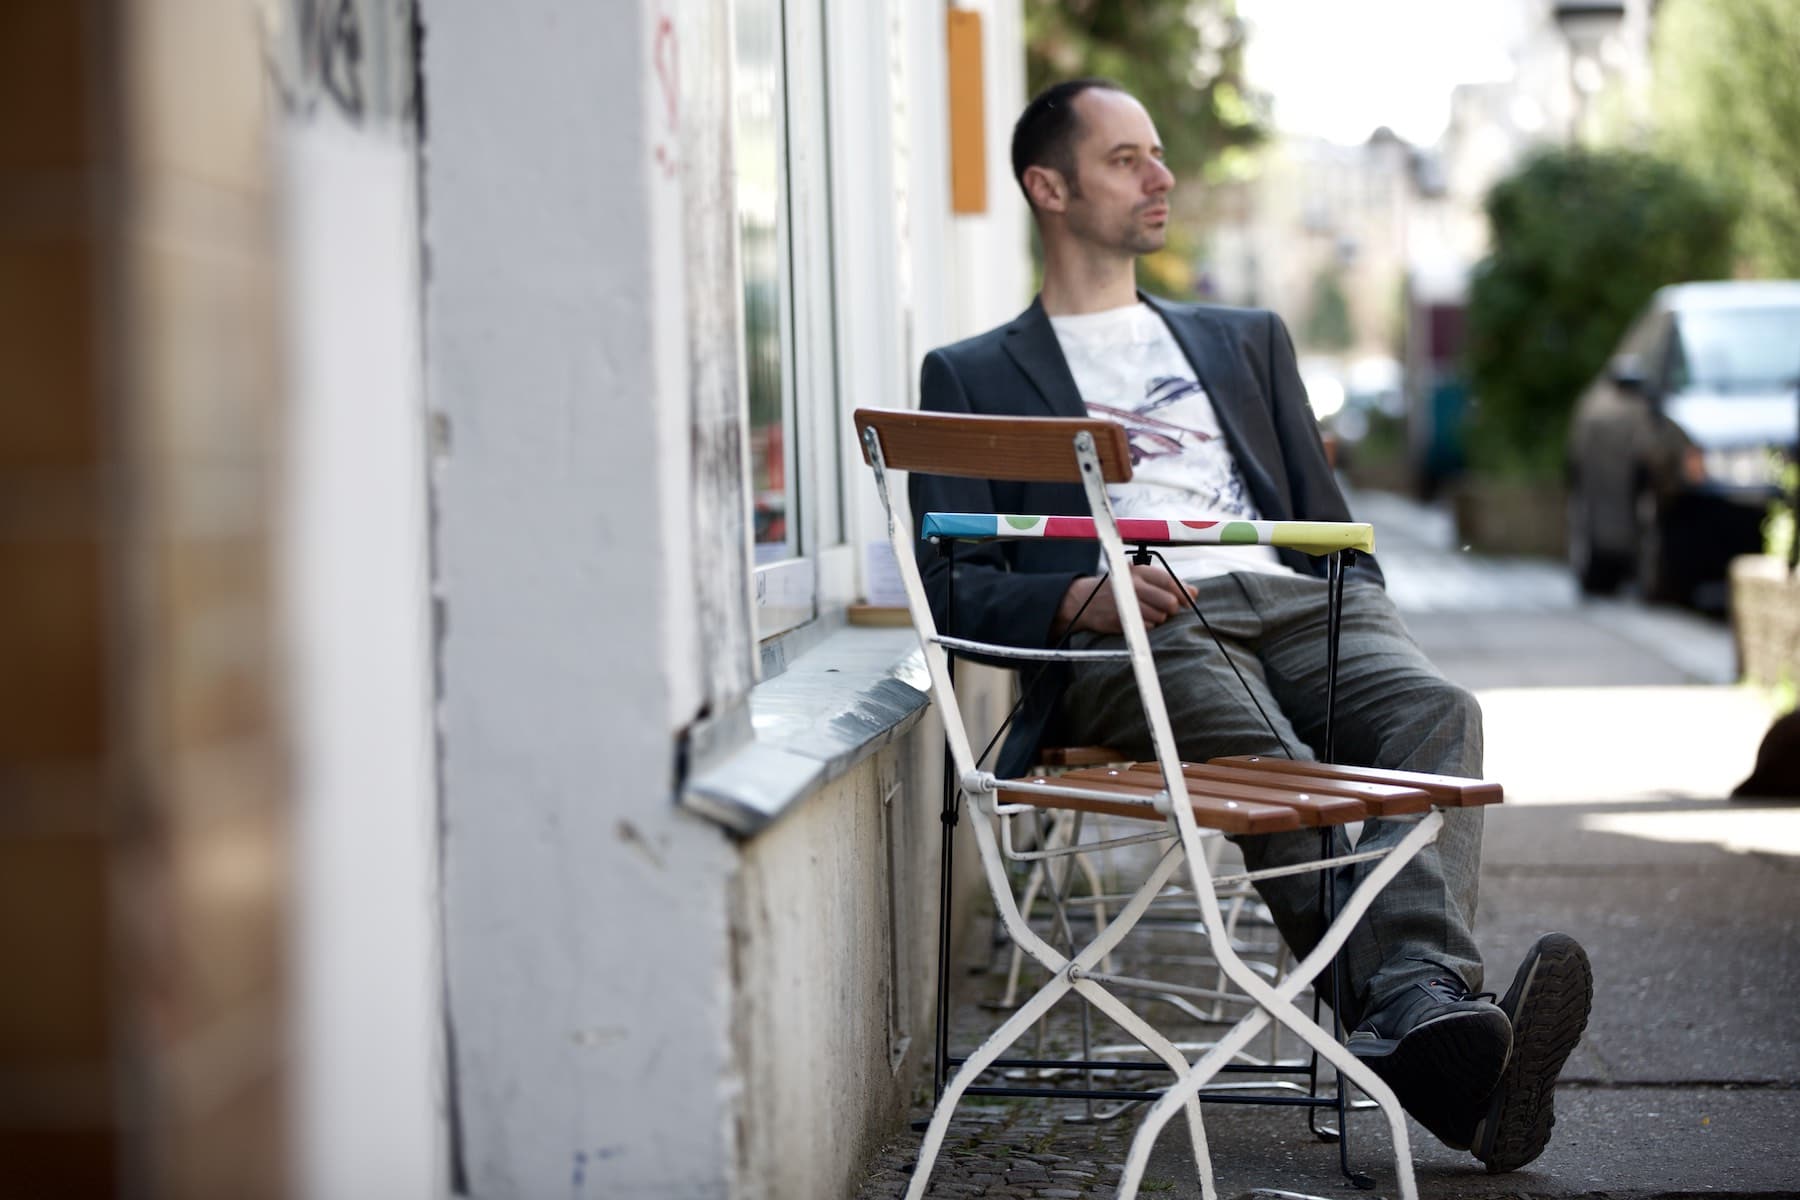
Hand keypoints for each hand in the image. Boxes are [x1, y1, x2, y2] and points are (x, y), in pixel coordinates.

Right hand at [1053, 567, 1197, 635]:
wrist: (1084, 600)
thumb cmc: (1118, 587)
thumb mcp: (1139, 577)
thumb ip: (1167, 583)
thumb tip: (1194, 592)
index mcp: (1138, 571)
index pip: (1169, 582)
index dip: (1183, 593)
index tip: (1190, 601)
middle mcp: (1132, 586)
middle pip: (1168, 602)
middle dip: (1171, 608)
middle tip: (1165, 608)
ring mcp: (1126, 604)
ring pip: (1160, 617)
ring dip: (1158, 618)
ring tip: (1146, 612)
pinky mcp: (1121, 620)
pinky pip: (1147, 628)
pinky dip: (1147, 626)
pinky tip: (1137, 619)